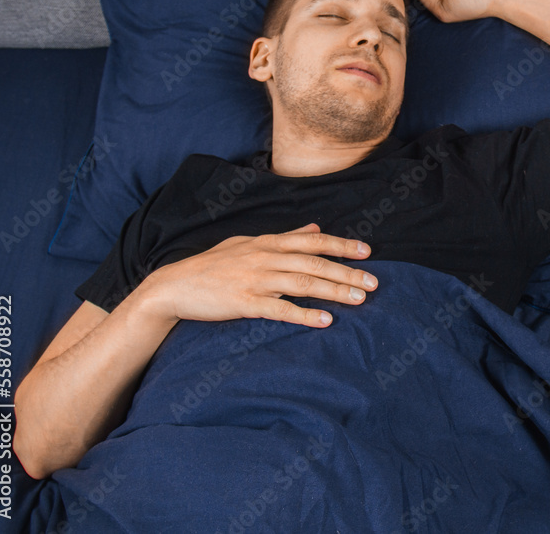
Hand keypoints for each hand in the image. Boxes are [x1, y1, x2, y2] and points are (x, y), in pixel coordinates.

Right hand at [139, 223, 376, 328]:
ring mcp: (255, 280)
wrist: (175, 286)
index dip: (341, 246)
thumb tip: (314, 228)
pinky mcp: (244, 303)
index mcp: (268, 242)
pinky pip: (280, 310)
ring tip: (359, 299)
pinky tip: (325, 321)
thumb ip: (283, 236)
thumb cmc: (214, 265)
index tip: (367, 252)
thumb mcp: (248, 243)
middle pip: (315, 263)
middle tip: (374, 283)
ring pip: (303, 284)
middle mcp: (265, 257)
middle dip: (347, 273)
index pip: (313, 241)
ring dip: (334, 292)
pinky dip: (304, 315)